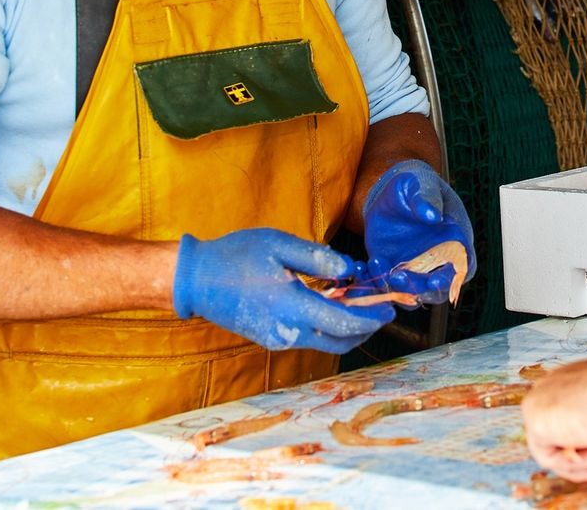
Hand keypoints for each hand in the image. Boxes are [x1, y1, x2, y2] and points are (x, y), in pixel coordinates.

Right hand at [172, 228, 392, 351]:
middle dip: (366, 328)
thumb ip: (318, 258)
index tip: (389, 309)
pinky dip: (327, 327)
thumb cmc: (235, 256)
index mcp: (291, 306)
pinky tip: (330, 305)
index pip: (344, 323)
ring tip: (358, 304)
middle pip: (340, 340)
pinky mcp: (271, 339)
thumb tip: (349, 271)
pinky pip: (309, 338)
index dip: (371, 318)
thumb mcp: (279, 245)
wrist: (196, 280)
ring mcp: (278, 339)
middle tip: (381, 310)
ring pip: (325, 342)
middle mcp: (287, 331)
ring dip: (347, 328)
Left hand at [361, 160, 474, 305]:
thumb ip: (427, 200)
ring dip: (394, 288)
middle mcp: (437, 260)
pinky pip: (385, 284)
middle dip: (418, 289)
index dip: (451, 279)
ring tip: (377, 263)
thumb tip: (434, 216)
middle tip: (399, 277)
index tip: (434, 279)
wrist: (393, 191)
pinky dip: (374, 280)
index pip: (461, 269)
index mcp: (455, 241)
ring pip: (409, 292)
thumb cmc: (417, 184)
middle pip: (435, 289)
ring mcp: (414, 268)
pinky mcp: (391, 268)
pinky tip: (365, 263)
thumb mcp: (423, 185)